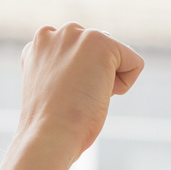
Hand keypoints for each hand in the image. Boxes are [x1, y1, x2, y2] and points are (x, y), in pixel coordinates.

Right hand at [0, 25, 142, 169]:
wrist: (48, 136)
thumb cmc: (49, 130)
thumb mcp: (51, 94)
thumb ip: (63, 75)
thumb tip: (86, 78)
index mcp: (36, 46)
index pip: (79, 58)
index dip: (79, 85)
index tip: (61, 100)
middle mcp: (53, 33)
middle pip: (98, 54)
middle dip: (94, 78)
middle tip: (73, 100)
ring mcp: (76, 34)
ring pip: (115, 57)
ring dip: (107, 81)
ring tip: (83, 97)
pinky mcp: (100, 42)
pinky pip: (134, 62)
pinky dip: (124, 85)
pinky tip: (99, 94)